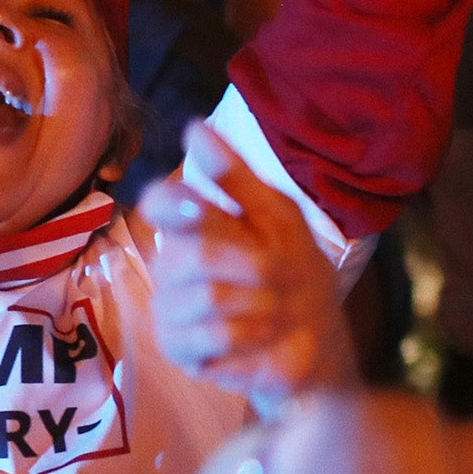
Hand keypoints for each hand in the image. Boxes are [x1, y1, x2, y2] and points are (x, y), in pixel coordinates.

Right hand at [142, 119, 355, 407]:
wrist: (313, 335)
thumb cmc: (292, 269)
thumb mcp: (277, 216)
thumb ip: (235, 177)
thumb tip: (194, 127)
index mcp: (190, 225)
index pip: (159, 202)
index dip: (173, 204)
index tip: (197, 206)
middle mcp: (171, 262)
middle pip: (196, 252)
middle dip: (255, 263)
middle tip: (284, 272)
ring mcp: (170, 306)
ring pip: (208, 295)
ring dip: (262, 301)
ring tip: (277, 307)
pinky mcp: (178, 346)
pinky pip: (212, 334)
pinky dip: (251, 333)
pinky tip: (263, 333)